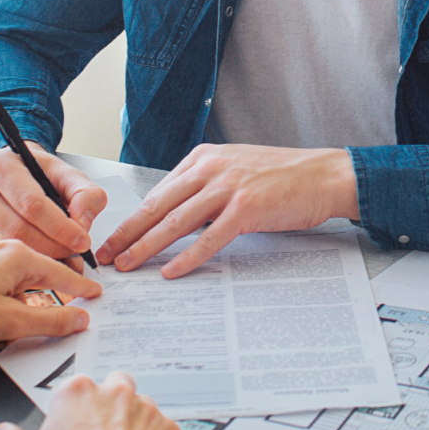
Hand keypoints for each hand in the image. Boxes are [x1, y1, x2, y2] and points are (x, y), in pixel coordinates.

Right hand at [0, 142, 106, 264]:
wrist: (16, 171)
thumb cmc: (40, 173)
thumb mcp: (68, 175)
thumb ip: (85, 194)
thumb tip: (82, 223)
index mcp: (0, 165)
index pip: (31, 203)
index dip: (60, 227)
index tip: (82, 241)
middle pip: (17, 228)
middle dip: (52, 246)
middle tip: (74, 253)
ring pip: (7, 244)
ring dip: (40, 257)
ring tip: (63, 258)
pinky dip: (23, 261)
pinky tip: (42, 259)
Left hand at [0, 237, 100, 345]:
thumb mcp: (6, 322)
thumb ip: (48, 322)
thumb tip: (78, 319)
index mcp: (19, 257)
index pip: (63, 274)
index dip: (81, 288)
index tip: (94, 294)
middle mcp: (1, 247)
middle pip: (35, 277)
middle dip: (39, 303)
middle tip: (47, 320)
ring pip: (7, 282)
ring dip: (5, 308)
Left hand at [97, 143, 358, 277]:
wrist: (324, 174)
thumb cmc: (284, 177)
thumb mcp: (236, 170)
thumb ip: (205, 189)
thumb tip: (177, 219)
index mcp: (204, 158)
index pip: (157, 192)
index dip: (131, 218)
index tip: (113, 238)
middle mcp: (210, 168)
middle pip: (157, 206)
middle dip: (126, 234)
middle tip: (104, 255)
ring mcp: (228, 187)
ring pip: (175, 222)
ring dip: (146, 247)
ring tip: (127, 265)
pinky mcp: (246, 208)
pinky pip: (208, 238)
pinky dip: (187, 257)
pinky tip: (171, 271)